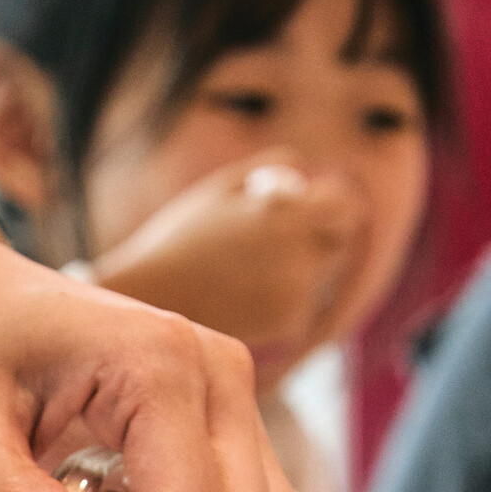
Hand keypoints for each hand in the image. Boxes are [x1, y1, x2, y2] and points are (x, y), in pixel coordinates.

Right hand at [94, 150, 368, 379]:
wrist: (148, 302)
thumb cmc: (181, 241)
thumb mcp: (220, 189)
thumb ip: (270, 169)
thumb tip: (307, 172)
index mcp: (283, 211)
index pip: (342, 204)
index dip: (331, 206)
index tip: (315, 211)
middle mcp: (297, 251)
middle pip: (337, 242)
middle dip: (317, 240)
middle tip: (282, 244)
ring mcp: (294, 290)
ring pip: (318, 276)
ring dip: (298, 273)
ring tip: (248, 274)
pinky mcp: (285, 322)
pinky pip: (300, 306)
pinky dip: (281, 304)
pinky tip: (242, 300)